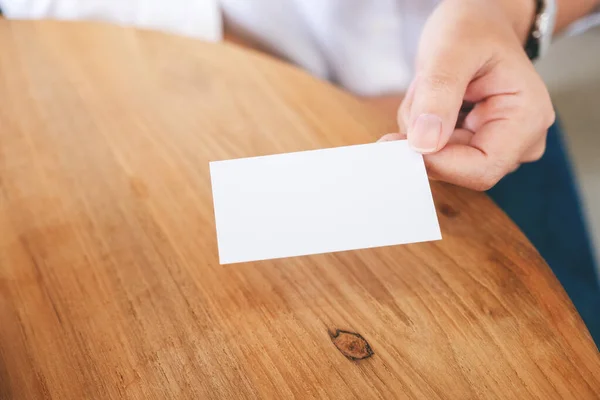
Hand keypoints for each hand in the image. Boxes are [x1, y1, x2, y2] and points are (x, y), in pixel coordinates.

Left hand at [382, 0, 554, 190]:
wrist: (477, 22)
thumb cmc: (473, 28)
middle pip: (456, 166)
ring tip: (430, 86)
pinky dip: (421, 125)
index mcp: (527, 119)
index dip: (437, 162)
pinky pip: (434, 149)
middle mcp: (519, 140)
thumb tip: (424, 144)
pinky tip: (431, 97)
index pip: (481, 170)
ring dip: (420, 125)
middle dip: (425, 133)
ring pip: (439, 157)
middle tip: (422, 90)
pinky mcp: (475, 143)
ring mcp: (498, 144)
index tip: (401, 139)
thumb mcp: (452, 50)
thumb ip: (438, 95)